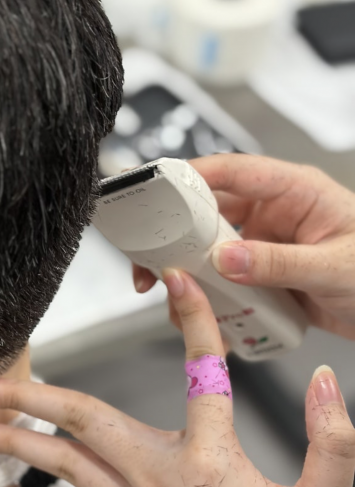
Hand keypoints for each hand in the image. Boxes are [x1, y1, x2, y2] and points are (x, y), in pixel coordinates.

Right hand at [135, 155, 354, 340]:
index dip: (192, 176)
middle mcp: (274, 214)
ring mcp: (265, 245)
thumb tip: (227, 258)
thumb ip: (280, 263)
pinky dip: (209, 298)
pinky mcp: (262, 275)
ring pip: (211, 250)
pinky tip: (203, 315)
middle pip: (210, 213)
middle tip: (151, 257)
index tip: (158, 189)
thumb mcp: (335, 266)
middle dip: (175, 234)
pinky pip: (225, 282)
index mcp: (294, 191)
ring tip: (174, 296)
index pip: (234, 172)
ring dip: (189, 271)